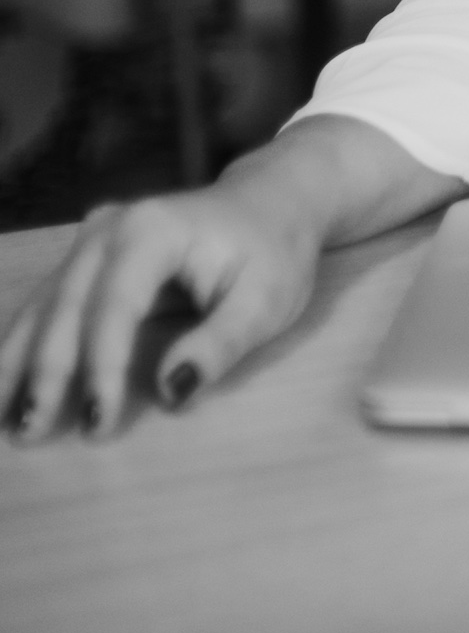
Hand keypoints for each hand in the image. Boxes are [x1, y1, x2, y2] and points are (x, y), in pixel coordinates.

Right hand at [0, 180, 320, 444]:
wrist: (276, 197)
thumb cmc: (277, 249)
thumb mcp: (268, 299)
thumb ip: (220, 345)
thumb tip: (169, 392)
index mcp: (155, 231)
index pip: (113, 306)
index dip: (101, 367)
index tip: (97, 422)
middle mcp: (111, 228)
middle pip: (66, 307)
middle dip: (45, 373)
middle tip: (30, 434)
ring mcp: (94, 237)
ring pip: (44, 306)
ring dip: (18, 363)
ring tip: (2, 420)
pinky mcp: (89, 256)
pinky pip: (50, 304)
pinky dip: (26, 346)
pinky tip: (6, 386)